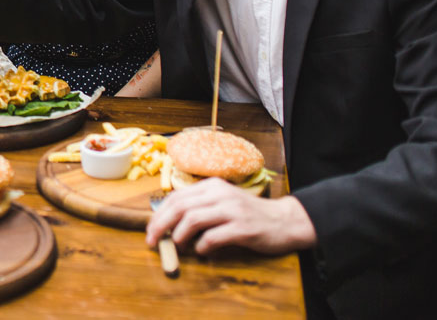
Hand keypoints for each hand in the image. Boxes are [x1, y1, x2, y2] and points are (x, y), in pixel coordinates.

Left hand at [145, 178, 315, 255]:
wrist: (285, 221)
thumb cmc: (249, 214)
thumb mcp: (223, 202)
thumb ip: (200, 206)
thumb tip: (169, 222)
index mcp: (212, 186)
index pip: (177, 197)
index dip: (159, 214)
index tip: (151, 230)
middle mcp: (220, 194)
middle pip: (180, 207)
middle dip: (161, 225)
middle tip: (153, 241)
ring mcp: (232, 210)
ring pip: (193, 219)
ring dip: (180, 235)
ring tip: (178, 247)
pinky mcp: (243, 228)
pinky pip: (214, 237)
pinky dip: (202, 246)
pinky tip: (201, 251)